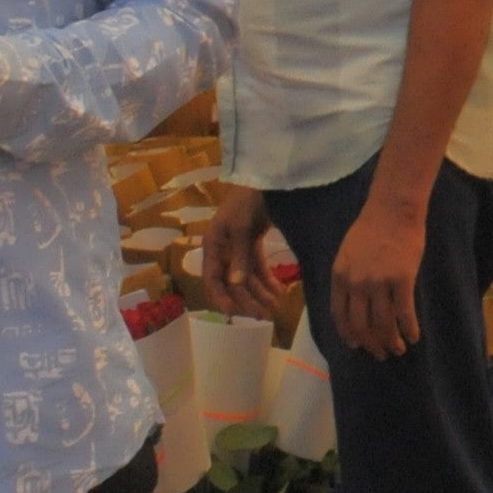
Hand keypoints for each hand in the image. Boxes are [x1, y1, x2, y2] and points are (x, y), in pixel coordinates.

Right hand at [200, 185, 280, 318]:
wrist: (265, 177)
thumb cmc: (247, 200)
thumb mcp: (241, 227)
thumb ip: (240, 256)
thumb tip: (236, 284)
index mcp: (213, 245)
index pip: (212, 279)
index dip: (221, 298)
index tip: (234, 314)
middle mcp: (223, 249)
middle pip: (233, 281)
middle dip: (247, 300)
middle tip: (265, 316)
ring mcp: (238, 246)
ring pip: (247, 277)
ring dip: (260, 293)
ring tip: (276, 307)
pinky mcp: (253, 242)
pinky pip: (258, 267)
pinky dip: (268, 279)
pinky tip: (279, 291)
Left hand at [331, 185, 427, 358]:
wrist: (393, 210)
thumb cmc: (371, 228)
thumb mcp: (347, 254)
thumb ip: (348, 278)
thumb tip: (354, 303)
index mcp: (339, 277)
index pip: (340, 316)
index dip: (349, 335)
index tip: (357, 345)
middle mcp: (356, 284)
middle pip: (362, 325)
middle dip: (372, 344)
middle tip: (381, 353)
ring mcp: (379, 283)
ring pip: (383, 323)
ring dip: (391, 341)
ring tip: (399, 349)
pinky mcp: (402, 280)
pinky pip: (404, 313)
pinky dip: (409, 329)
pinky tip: (414, 336)